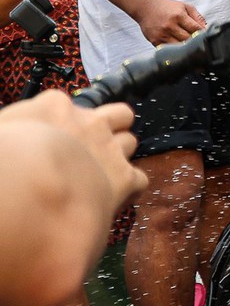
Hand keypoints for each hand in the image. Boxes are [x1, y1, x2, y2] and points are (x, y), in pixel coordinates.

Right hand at [0, 91, 145, 212]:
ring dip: (118, 156)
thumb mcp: (1, 131)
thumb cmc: (2, 161)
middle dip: (108, 130)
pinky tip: (110, 199)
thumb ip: (14, 128)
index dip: (63, 125)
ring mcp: (109, 149)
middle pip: (115, 116)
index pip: (65, 106)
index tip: (54, 139)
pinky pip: (138, 179)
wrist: (26, 192)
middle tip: (88, 151)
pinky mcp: (123, 179)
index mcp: (53, 107)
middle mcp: (88, 123)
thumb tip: (16, 133)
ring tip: (99, 175)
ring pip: (129, 142)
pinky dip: (129, 189)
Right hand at [135, 0, 205, 44]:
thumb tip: (206, 29)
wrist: (146, 7)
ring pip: (179, 46)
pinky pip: (169, 49)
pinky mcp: (155, 41)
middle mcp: (170, 26)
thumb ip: (198, 17)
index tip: (206, 36)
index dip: (203, 34)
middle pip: (188, 39)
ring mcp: (162, 34)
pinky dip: (175, 50)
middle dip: (195, 41)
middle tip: (199, 42)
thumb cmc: (168, 7)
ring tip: (190, 45)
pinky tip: (179, 47)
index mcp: (179, 16)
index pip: (196, 29)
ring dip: (186, 47)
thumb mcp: (185, 7)